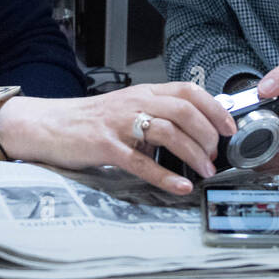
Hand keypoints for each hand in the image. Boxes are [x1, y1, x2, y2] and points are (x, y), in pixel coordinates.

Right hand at [0, 83, 236, 194]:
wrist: (49, 125)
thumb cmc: (90, 121)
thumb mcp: (127, 109)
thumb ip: (156, 115)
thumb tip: (195, 131)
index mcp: (144, 92)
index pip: (188, 91)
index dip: (214, 108)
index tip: (229, 128)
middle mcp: (135, 103)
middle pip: (184, 111)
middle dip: (208, 135)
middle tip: (215, 155)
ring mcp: (120, 124)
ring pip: (169, 133)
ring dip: (193, 154)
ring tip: (205, 171)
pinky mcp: (106, 147)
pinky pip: (142, 162)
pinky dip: (166, 177)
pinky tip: (180, 187)